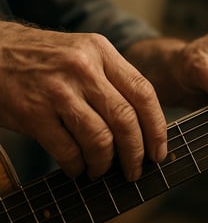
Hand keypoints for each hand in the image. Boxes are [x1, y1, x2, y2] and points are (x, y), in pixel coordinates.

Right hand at [0, 22, 166, 180]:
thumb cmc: (45, 59)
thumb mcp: (85, 55)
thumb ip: (113, 81)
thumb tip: (142, 125)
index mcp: (102, 51)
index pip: (143, 91)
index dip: (157, 126)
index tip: (159, 151)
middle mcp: (83, 68)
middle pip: (125, 118)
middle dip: (136, 152)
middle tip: (136, 170)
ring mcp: (58, 90)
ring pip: (99, 138)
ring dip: (105, 163)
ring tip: (101, 170)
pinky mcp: (33, 112)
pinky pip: (67, 150)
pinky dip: (77, 166)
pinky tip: (77, 168)